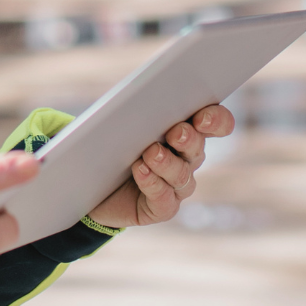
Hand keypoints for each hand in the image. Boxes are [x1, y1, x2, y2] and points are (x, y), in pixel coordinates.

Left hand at [86, 103, 234, 228]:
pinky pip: (164, 198)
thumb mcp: (119, 121)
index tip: (203, 117)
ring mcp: (177, 186)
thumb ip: (136, 109)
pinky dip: (152, 183)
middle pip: (198, 146)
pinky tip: (140, 171)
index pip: (215, 122)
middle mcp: (187, 158)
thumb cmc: (109, 144)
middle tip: (176, 132)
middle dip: (189, 139)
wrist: (89, 185)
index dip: (216, 119)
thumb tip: (136, 98)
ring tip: (151, 153)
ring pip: (181, 174)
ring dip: (167, 162)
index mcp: (184, 130)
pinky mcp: (162, 207)